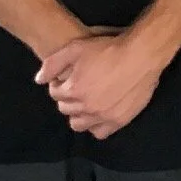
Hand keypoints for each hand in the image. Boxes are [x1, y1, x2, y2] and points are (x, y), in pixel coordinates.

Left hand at [35, 28, 165, 139]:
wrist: (141, 56)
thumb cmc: (108, 49)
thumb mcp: (76, 48)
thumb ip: (53, 64)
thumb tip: (39, 80)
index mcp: (74, 89)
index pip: (55, 94)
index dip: (59, 84)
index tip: (66, 79)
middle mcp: (86, 106)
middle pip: (66, 109)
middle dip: (67, 98)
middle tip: (77, 88)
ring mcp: (103, 116)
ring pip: (79, 124)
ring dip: (79, 114)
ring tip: (87, 102)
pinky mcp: (119, 121)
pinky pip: (100, 132)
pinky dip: (96, 125)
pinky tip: (99, 113)